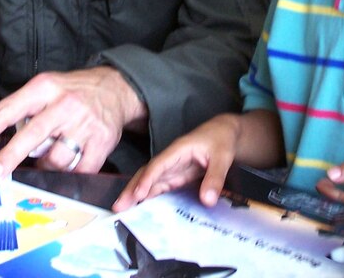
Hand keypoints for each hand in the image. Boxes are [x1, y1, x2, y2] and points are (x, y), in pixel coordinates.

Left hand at [0, 66, 145, 181]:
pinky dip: (68, 174)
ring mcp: (84, 124)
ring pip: (55, 158)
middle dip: (9, 157)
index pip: (8, 111)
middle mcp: (64, 104)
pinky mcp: (102, 142)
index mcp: (43, 88)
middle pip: (31, 135)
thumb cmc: (69, 92)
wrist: (114, 89)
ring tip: (45, 159)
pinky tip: (65, 166)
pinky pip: (78, 170)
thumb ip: (4, 109)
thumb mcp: (38, 89)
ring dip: (45, 166)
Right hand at [112, 114, 242, 210]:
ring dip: (136, 195)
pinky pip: (160, 187)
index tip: (137, 194)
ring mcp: (172, 169)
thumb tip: (207, 201)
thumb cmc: (221, 139)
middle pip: (147, 173)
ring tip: (123, 211)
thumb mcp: (223, 157)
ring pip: (150, 181)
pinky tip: (141, 208)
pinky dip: (149, 197)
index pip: (158, 165)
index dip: (147, 179)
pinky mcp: (177, 176)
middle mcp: (171, 160)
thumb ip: (215, 177)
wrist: (225, 133)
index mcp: (178, 150)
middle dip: (132, 188)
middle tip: (118, 206)